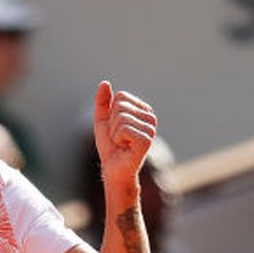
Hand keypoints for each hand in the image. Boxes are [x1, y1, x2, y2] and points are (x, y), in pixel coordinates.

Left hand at [93, 81, 157, 195]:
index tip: (116, 128)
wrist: (113, 169)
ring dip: (114, 133)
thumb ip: (102, 102)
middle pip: (120, 105)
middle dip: (112, 123)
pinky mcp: (146, 140)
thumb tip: (105, 83)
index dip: (111, 113)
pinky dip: (118, 139)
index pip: (121, 96)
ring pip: (121, 117)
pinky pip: (123, 129)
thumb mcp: (102, 120)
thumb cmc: (110, 146)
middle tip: (118, 138)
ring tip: (121, 144)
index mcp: (143, 110)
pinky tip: (125, 148)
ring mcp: (150, 129)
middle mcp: (150, 117)